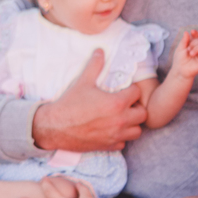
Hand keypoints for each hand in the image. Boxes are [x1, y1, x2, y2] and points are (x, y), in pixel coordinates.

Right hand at [32, 50, 147, 152]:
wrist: (55, 127)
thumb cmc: (69, 104)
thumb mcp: (83, 82)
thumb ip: (95, 65)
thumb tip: (100, 50)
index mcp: (117, 103)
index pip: (137, 93)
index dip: (131, 90)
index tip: (124, 90)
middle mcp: (120, 120)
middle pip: (143, 114)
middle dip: (136, 108)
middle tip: (126, 104)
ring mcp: (115, 135)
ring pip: (137, 131)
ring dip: (132, 124)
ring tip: (122, 117)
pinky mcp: (108, 146)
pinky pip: (124, 143)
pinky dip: (120, 137)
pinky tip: (111, 129)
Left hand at [170, 29, 197, 79]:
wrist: (181, 70)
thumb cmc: (179, 60)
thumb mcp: (180, 49)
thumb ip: (184, 40)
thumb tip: (186, 32)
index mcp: (192, 44)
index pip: (196, 36)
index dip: (195, 33)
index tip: (192, 31)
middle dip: (194, 43)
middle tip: (188, 50)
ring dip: (197, 48)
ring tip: (191, 54)